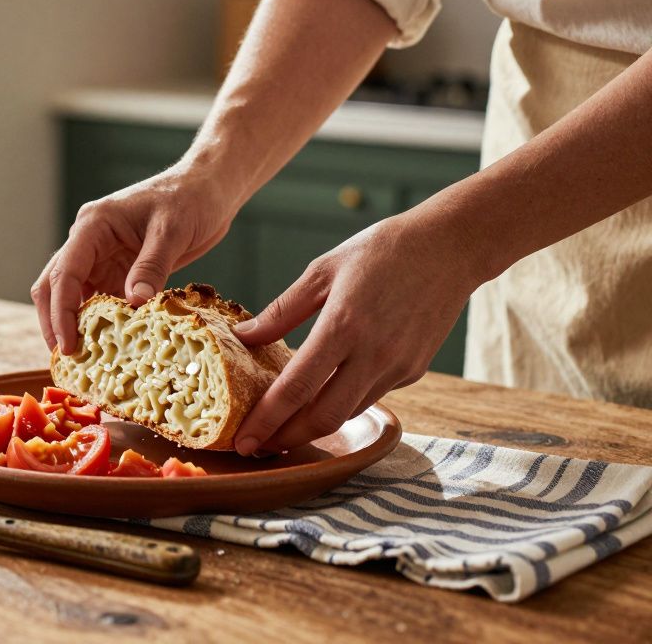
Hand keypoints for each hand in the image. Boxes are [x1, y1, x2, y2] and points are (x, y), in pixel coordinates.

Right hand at [32, 164, 237, 352]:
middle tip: (68, 361)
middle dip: (55, 323)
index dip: (61, 312)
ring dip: (73, 325)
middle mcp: (88, 242)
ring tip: (83, 361)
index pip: (63, 273)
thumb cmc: (190, 198)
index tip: (67, 345)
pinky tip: (107, 347)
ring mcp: (101, 258)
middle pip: (54, 287)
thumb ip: (152, 266)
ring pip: (72, 297)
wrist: (208, 189)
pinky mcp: (118, 271)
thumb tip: (135, 303)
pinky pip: (100, 301)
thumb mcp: (172, 230)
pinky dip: (98, 323)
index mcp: (93, 226)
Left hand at [232, 213, 484, 455]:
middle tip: (257, 445)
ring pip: (348, 412)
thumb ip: (282, 310)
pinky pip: (370, 396)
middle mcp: (373, 354)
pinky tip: (322, 396)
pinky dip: (342, 402)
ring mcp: (398, 366)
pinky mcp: (414, 370)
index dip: (266, 420)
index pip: (296, 388)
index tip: (242, 440)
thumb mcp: (323, 270)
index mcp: (343, 325)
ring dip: (313, 425)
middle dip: (286, 438)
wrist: (451, 248)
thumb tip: (244, 336)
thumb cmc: (382, 250)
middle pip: (323, 418)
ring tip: (282, 426)